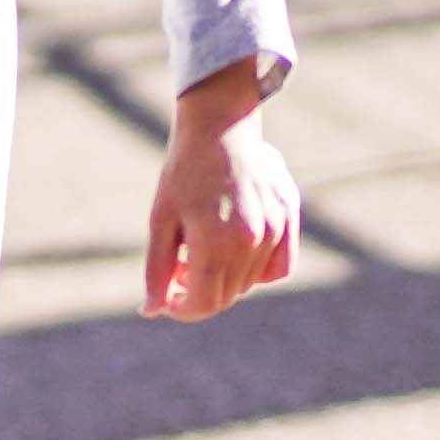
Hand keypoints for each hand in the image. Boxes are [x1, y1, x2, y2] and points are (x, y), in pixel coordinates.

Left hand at [141, 61, 298, 320]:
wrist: (219, 128)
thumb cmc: (183, 172)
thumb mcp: (161, 220)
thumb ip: (157, 269)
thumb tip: (152, 311)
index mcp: (213, 240)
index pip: (204, 303)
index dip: (182, 309)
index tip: (168, 300)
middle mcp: (249, 239)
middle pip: (226, 297)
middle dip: (198, 294)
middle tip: (178, 269)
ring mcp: (273, 230)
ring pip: (248, 284)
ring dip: (223, 281)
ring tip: (201, 250)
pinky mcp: (287, 219)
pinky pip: (278, 268)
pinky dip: (256, 272)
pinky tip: (234, 251)